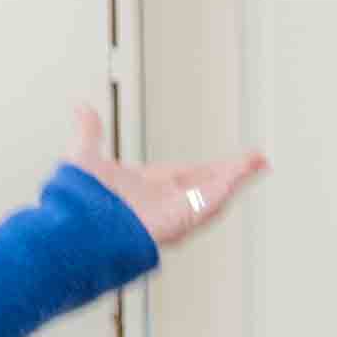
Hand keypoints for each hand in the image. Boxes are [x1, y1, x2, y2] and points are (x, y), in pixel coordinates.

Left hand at [71, 104, 266, 253]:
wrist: (78, 228)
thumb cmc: (79, 204)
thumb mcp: (85, 155)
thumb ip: (89, 131)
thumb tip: (80, 108)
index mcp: (148, 188)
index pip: (187, 176)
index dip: (209, 168)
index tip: (227, 162)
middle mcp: (163, 203)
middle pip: (208, 184)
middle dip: (234, 172)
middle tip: (258, 160)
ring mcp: (173, 214)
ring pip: (213, 194)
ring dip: (237, 177)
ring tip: (259, 162)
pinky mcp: (180, 221)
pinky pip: (208, 204)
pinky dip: (225, 188)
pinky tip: (240, 172)